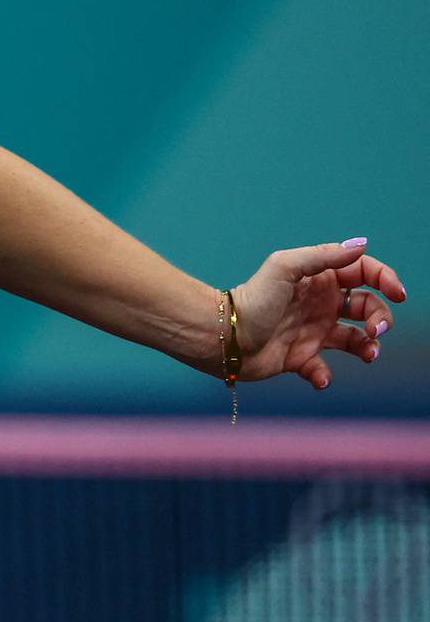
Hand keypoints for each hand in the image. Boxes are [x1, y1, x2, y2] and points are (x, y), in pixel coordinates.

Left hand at [232, 238, 406, 388]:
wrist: (224, 337)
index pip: (363, 274)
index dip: (385, 280)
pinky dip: (326, 376)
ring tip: (368, 353)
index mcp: (319, 279)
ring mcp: (312, 331)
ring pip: (357, 340)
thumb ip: (323, 256)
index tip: (397, 293)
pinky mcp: (301, 357)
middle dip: (380, 318)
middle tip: (374, 331)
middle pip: (368, 308)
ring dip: (369, 348)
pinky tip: (318, 376)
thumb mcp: (285, 267)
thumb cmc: (253, 298)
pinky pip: (324, 369)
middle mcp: (320, 304)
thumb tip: (361, 245)